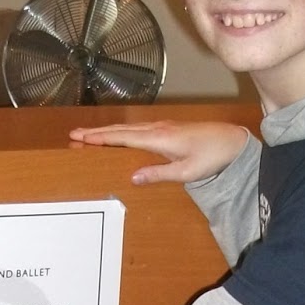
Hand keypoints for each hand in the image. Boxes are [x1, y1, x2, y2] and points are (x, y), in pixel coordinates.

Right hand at [68, 120, 249, 184]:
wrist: (231, 140)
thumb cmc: (212, 157)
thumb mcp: (187, 172)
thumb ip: (159, 174)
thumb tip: (133, 177)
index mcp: (159, 139)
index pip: (123, 138)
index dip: (100, 138)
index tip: (80, 138)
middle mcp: (157, 129)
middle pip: (120, 130)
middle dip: (96, 132)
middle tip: (73, 135)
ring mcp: (161, 127)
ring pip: (127, 128)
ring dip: (106, 131)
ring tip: (87, 135)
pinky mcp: (166, 129)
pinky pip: (137, 129)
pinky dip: (121, 132)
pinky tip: (116, 135)